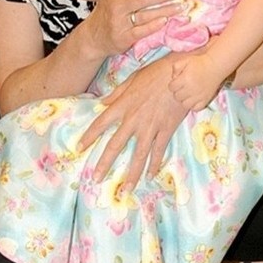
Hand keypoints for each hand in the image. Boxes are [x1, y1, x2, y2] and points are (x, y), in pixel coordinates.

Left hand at [79, 56, 186, 189]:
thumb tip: (103, 103)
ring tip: (125, 189)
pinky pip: (158, 151)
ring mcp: (150, 128)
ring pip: (138, 155)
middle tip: (96, 179)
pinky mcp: (166, 130)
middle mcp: (133, 120)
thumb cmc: (158, 73)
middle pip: (115, 145)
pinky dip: (154, 164)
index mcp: (123, 105)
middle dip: (104, 164)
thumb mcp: (133, 78)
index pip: (100, 124)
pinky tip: (150, 176)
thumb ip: (117, 93)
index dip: (89, 137)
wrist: (183, 76)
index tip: (79, 148)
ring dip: (131, 174)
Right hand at [85, 0, 187, 58]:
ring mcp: (121, 22)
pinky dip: (153, 26)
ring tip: (182, 6)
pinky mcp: (124, 37)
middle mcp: (118, 6)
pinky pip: (141, 31)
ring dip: (166, 10)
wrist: (94, 36)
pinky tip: (166, 21)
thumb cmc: (106, 8)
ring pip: (147, 14)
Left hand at [169, 54, 217, 111]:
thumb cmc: (199, 63)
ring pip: (185, 104)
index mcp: (185, 79)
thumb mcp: (185, 60)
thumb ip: (175, 67)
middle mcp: (191, 89)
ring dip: (184, 99)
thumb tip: (173, 78)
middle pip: (177, 97)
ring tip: (188, 93)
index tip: (178, 81)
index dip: (173, 84)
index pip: (171, 87)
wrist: (215, 66)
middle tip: (184, 86)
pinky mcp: (206, 100)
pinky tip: (194, 99)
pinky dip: (193, 105)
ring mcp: (199, 96)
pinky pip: (195, 108)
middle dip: (178, 91)